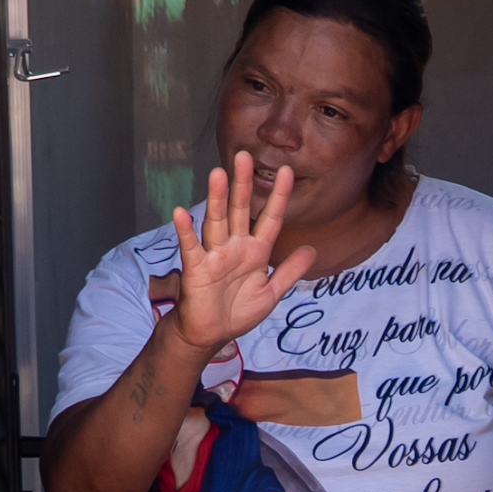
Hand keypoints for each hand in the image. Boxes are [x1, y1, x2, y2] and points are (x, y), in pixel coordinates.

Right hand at [169, 153, 314, 354]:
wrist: (211, 334)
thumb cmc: (237, 312)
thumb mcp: (271, 293)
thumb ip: (290, 271)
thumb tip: (312, 250)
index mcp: (256, 251)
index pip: (270, 219)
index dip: (278, 197)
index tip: (286, 171)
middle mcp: (235, 247)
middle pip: (240, 210)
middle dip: (243, 184)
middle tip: (245, 156)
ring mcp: (214, 255)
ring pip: (216, 221)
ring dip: (217, 198)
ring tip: (218, 174)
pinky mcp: (196, 269)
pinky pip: (191, 247)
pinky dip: (186, 230)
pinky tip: (180, 212)